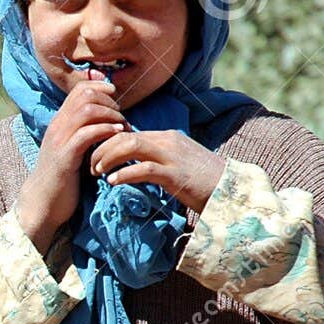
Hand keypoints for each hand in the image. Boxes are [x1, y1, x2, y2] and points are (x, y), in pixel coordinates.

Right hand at [16, 71, 127, 252]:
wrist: (42, 203)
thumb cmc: (63, 178)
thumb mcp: (73, 148)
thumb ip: (84, 132)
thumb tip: (107, 121)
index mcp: (60, 122)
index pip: (80, 89)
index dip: (101, 88)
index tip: (116, 101)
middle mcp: (57, 126)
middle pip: (85, 95)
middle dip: (109, 102)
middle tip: (121, 117)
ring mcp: (60, 141)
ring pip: (87, 110)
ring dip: (111, 115)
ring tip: (122, 128)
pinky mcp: (65, 157)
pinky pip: (87, 134)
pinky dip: (106, 131)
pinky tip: (117, 136)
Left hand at [91, 129, 225, 213]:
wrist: (232, 191)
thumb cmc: (203, 182)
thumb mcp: (177, 165)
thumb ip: (157, 161)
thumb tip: (134, 165)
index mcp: (167, 137)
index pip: (129, 132)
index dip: (107, 142)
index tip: (94, 156)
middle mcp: (168, 141)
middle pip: (125, 135)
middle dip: (102, 149)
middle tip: (90, 165)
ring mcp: (172, 156)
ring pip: (131, 146)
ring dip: (108, 158)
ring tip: (97, 172)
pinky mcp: (175, 174)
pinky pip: (144, 169)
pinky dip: (124, 174)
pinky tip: (112, 182)